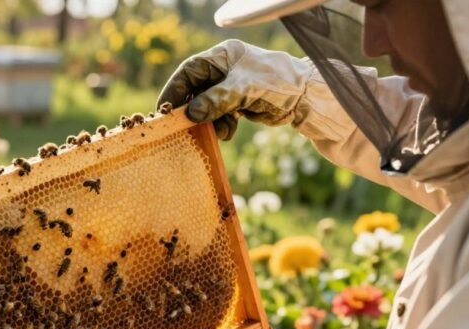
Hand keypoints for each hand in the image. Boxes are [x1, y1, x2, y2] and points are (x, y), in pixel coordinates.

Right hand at [157, 39, 314, 139]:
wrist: (304, 97)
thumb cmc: (275, 82)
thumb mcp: (243, 89)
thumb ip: (216, 100)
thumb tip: (191, 115)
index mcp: (223, 56)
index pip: (189, 71)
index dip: (174, 89)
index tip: (164, 110)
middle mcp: (224, 69)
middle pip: (196, 90)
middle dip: (193, 110)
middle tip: (184, 128)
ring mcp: (231, 86)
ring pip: (207, 106)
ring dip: (209, 121)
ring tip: (219, 131)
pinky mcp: (238, 102)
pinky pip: (219, 115)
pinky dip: (221, 125)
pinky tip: (229, 132)